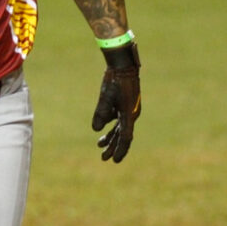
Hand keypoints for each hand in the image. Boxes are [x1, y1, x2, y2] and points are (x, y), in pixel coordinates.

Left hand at [92, 42, 141, 162]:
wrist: (123, 65)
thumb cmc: (115, 80)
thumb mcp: (106, 96)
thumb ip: (101, 112)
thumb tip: (95, 129)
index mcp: (129, 114)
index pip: (126, 137)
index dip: (120, 149)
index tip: (114, 160)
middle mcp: (131, 114)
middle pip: (122, 135)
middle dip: (113, 147)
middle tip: (104, 158)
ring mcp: (127, 109)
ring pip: (119, 128)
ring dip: (110, 137)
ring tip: (99, 145)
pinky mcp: (123, 104)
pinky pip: (117, 119)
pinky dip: (109, 126)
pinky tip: (101, 130)